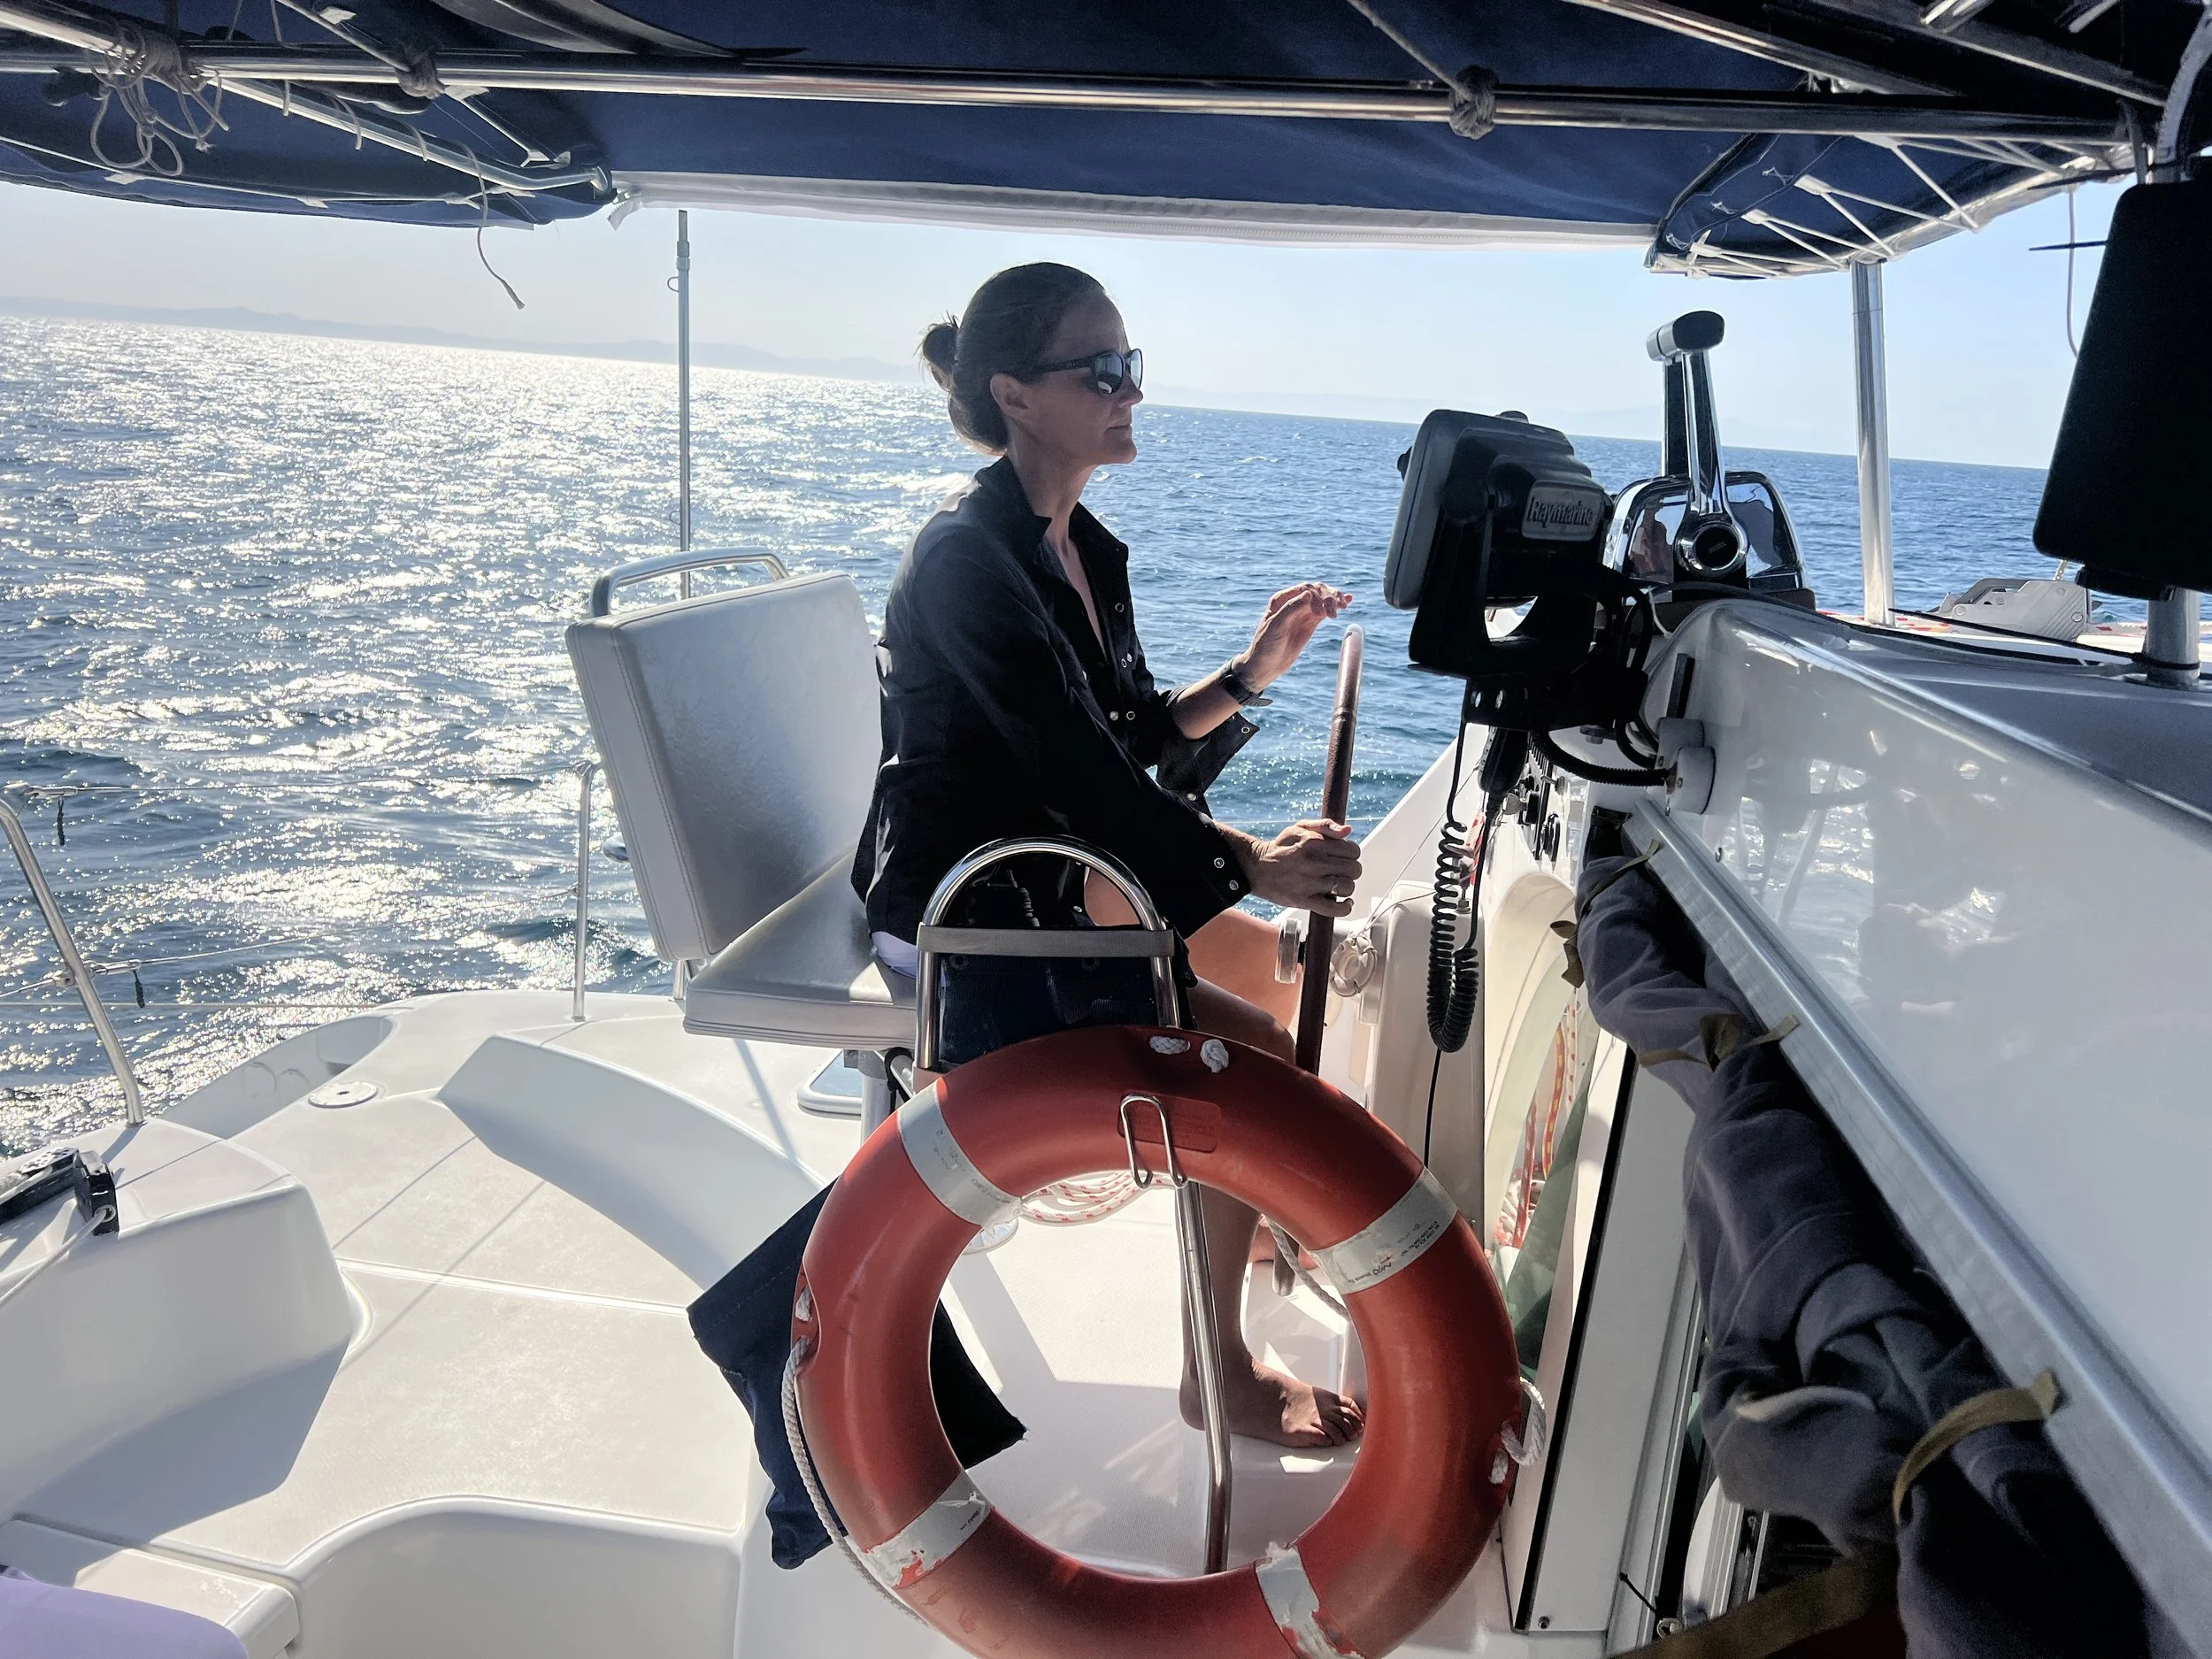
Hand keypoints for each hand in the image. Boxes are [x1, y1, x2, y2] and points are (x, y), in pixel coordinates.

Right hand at [1232, 819, 1361, 915]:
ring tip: (1336, 885)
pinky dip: (1344, 907)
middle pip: (1354, 869)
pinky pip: (1334, 909)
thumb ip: (1326, 825)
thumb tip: (1348, 830)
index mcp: (1315, 843)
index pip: (1353, 851)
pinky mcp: (1303, 901)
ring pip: (1347, 887)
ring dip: (1346, 887)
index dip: (1352, 854)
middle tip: (1340, 871)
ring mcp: (1309, 883)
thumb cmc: (1281, 847)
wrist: (1256, 867)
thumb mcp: (1300, 828)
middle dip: (1351, 870)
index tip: (1342, 857)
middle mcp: (1313, 862)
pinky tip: (1344, 901)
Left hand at [1236, 583, 1352, 691]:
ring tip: (1344, 606)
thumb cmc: (1266, 646)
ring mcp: (1303, 612)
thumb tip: (1309, 594)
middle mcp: (1293, 602)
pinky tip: (1347, 601)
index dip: (1317, 596)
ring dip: (1335, 599)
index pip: (1305, 589)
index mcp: (1281, 599)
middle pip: (1317, 591)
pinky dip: (1336, 605)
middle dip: (1329, 597)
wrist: (1266, 665)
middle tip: (1337, 608)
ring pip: (1323, 599)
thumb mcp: (1276, 626)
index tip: (1320, 613)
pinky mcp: (1310, 622)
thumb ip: (1291, 609)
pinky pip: (1325, 610)